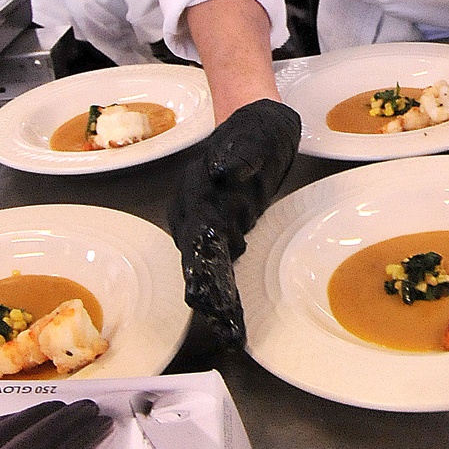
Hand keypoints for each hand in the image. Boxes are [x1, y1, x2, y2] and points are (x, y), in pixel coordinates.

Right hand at [168, 98, 300, 347]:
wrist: (254, 119)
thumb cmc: (254, 129)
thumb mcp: (251, 137)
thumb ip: (239, 156)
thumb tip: (223, 173)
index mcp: (197, 191)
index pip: (200, 238)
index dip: (206, 272)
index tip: (213, 301)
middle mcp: (194, 209)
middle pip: (197, 259)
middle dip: (209, 295)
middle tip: (224, 329)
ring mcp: (205, 218)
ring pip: (204, 264)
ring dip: (214, 296)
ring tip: (228, 329)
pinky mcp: (221, 225)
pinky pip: (217, 260)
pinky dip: (222, 284)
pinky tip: (230, 308)